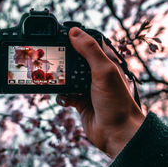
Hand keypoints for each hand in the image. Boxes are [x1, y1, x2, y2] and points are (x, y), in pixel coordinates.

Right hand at [56, 27, 144, 157]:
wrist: (118, 134)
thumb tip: (74, 32)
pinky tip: (64, 100)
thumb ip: (90, 50)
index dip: (73, 39)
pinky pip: (66, 95)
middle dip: (62, 60)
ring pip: (67, 78)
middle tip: (49, 59)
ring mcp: (88, 88)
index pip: (87, 44)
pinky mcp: (81, 102)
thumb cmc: (117, 102)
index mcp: (105, 62)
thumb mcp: (104, 71)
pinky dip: (62, 96)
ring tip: (52, 79)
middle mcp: (96, 74)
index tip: (57, 35)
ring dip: (60, 79)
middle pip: (74, 60)